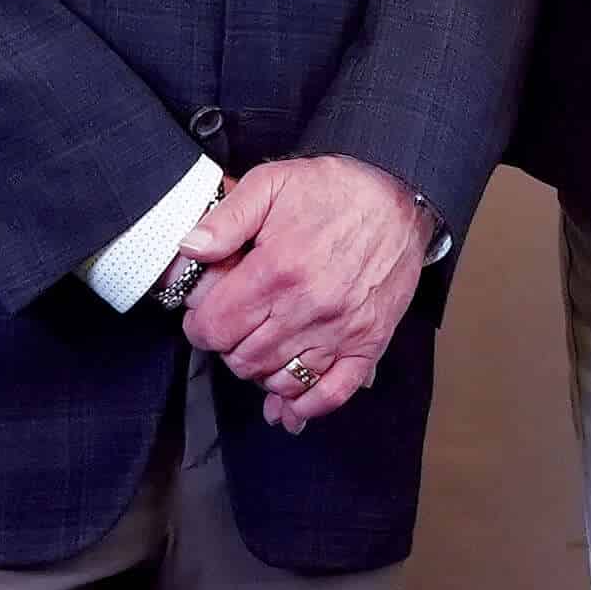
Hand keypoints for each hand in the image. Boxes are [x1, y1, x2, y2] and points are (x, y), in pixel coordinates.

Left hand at [177, 155, 429, 432]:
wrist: (401, 195)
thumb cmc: (334, 190)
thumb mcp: (271, 183)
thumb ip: (225, 218)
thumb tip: (189, 250)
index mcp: (277, 270)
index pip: (215, 328)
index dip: (200, 325)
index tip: (206, 313)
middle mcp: (307, 308)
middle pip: (242, 360)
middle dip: (228, 346)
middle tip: (236, 325)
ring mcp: (341, 330)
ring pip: (280, 381)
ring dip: (261, 372)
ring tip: (262, 347)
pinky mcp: (369, 342)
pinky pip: (333, 393)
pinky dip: (306, 406)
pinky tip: (290, 403)